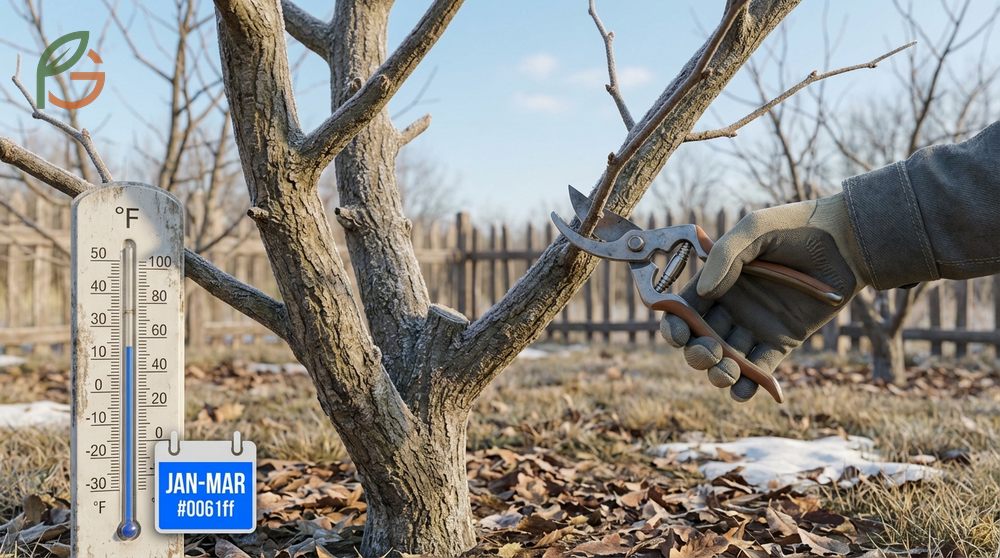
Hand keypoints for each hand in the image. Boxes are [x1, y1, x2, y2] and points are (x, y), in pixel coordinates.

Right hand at [660, 193, 868, 400]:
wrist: (848, 242)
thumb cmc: (798, 227)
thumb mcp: (755, 229)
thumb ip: (724, 255)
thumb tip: (703, 292)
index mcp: (717, 281)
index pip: (684, 309)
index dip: (674, 326)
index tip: (678, 333)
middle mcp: (731, 307)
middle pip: (699, 341)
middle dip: (696, 354)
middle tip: (710, 351)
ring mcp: (756, 326)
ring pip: (725, 360)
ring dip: (718, 373)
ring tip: (727, 371)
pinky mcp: (782, 342)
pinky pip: (759, 370)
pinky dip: (747, 387)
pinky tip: (742, 390)